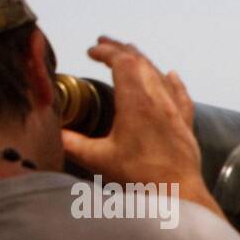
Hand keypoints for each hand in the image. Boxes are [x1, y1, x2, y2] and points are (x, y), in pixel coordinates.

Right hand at [61, 37, 221, 215]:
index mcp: (137, 103)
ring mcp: (176, 113)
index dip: (106, 52)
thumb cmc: (140, 178)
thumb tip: (53, 132)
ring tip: (130, 53)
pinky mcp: (186, 127)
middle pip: (141, 63)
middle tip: (104, 43)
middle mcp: (159, 101)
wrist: (178, 196)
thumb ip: (72, 143)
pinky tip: (171, 75)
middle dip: (122, 50)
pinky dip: (174, 82)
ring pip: (160, 76)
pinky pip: (181, 96)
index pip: (122, 63)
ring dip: (143, 61)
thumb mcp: (98, 159)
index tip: (91, 50)